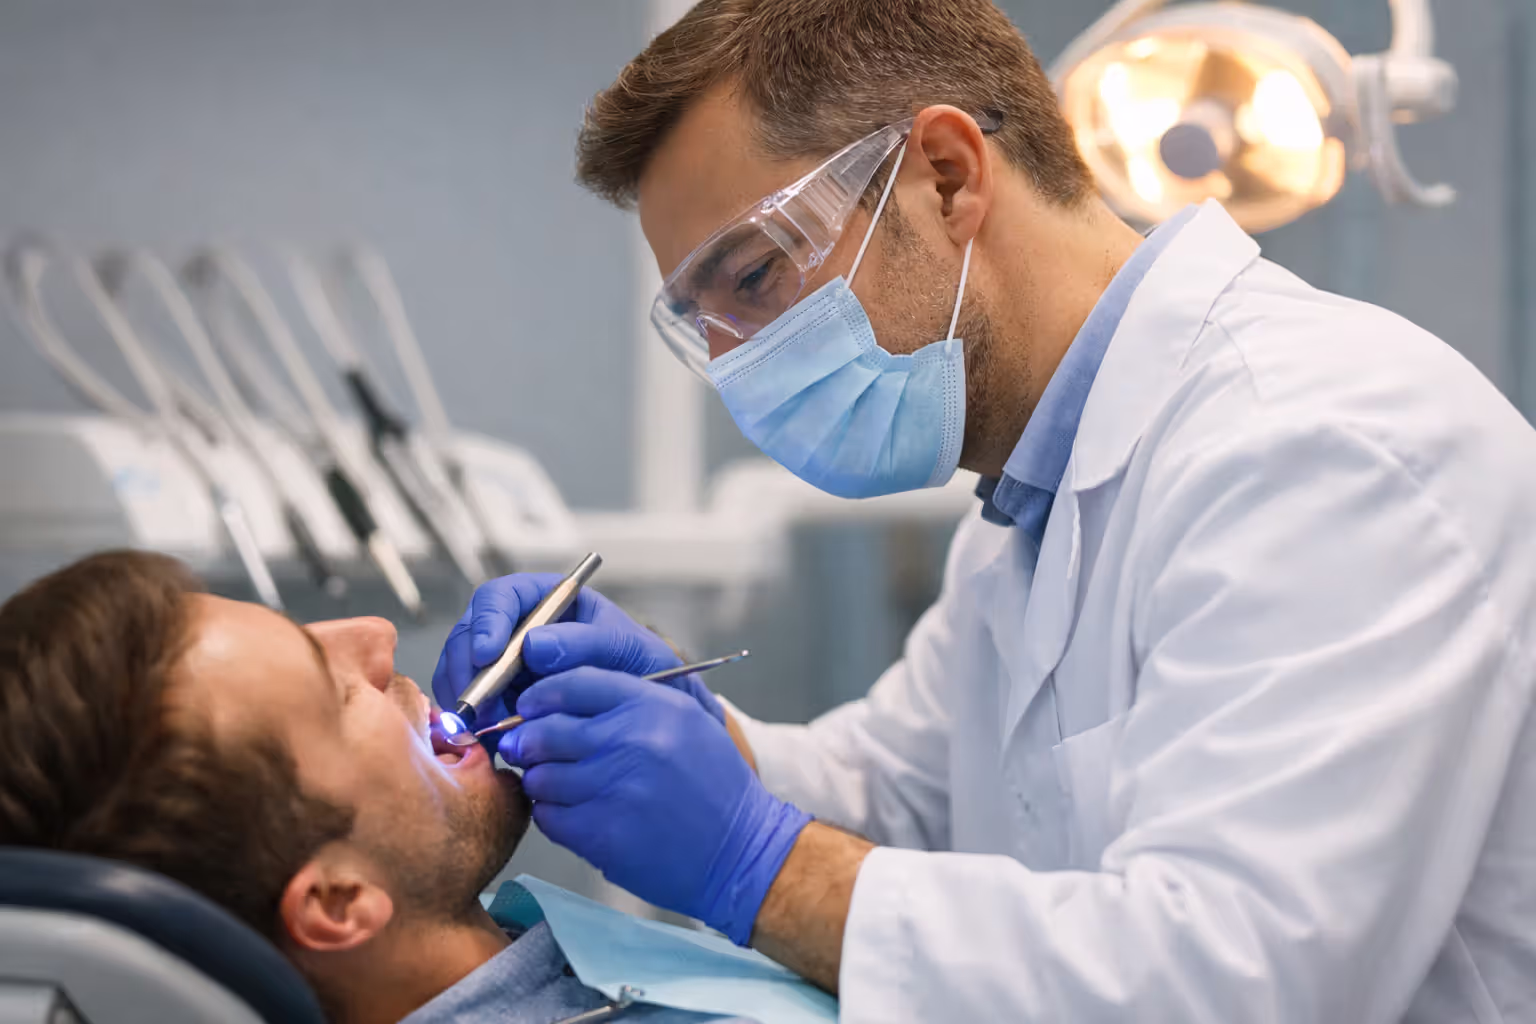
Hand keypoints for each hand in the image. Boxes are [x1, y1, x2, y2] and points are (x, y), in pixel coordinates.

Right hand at [431, 574, 723, 725]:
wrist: (652, 718)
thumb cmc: (644, 671)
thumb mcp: (627, 650)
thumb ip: (586, 642)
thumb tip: (532, 645)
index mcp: (547, 602)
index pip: (499, 598)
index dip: (486, 622)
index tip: (487, 655)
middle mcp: (517, 631)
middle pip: (468, 638)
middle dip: (466, 673)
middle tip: (478, 708)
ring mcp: (505, 668)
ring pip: (461, 676)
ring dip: (466, 704)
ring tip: (487, 732)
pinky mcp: (500, 704)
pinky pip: (470, 711)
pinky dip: (473, 728)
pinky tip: (491, 746)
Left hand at [507, 668, 810, 944]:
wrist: (741, 851)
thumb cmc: (711, 783)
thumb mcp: (685, 721)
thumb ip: (626, 704)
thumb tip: (556, 704)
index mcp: (653, 705)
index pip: (573, 683)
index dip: (541, 695)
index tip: (529, 708)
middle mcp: (632, 740)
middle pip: (546, 730)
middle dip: (528, 741)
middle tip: (529, 750)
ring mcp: (615, 788)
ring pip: (541, 776)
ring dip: (542, 782)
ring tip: (563, 787)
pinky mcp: (602, 833)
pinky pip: (549, 816)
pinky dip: (553, 816)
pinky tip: (576, 816)